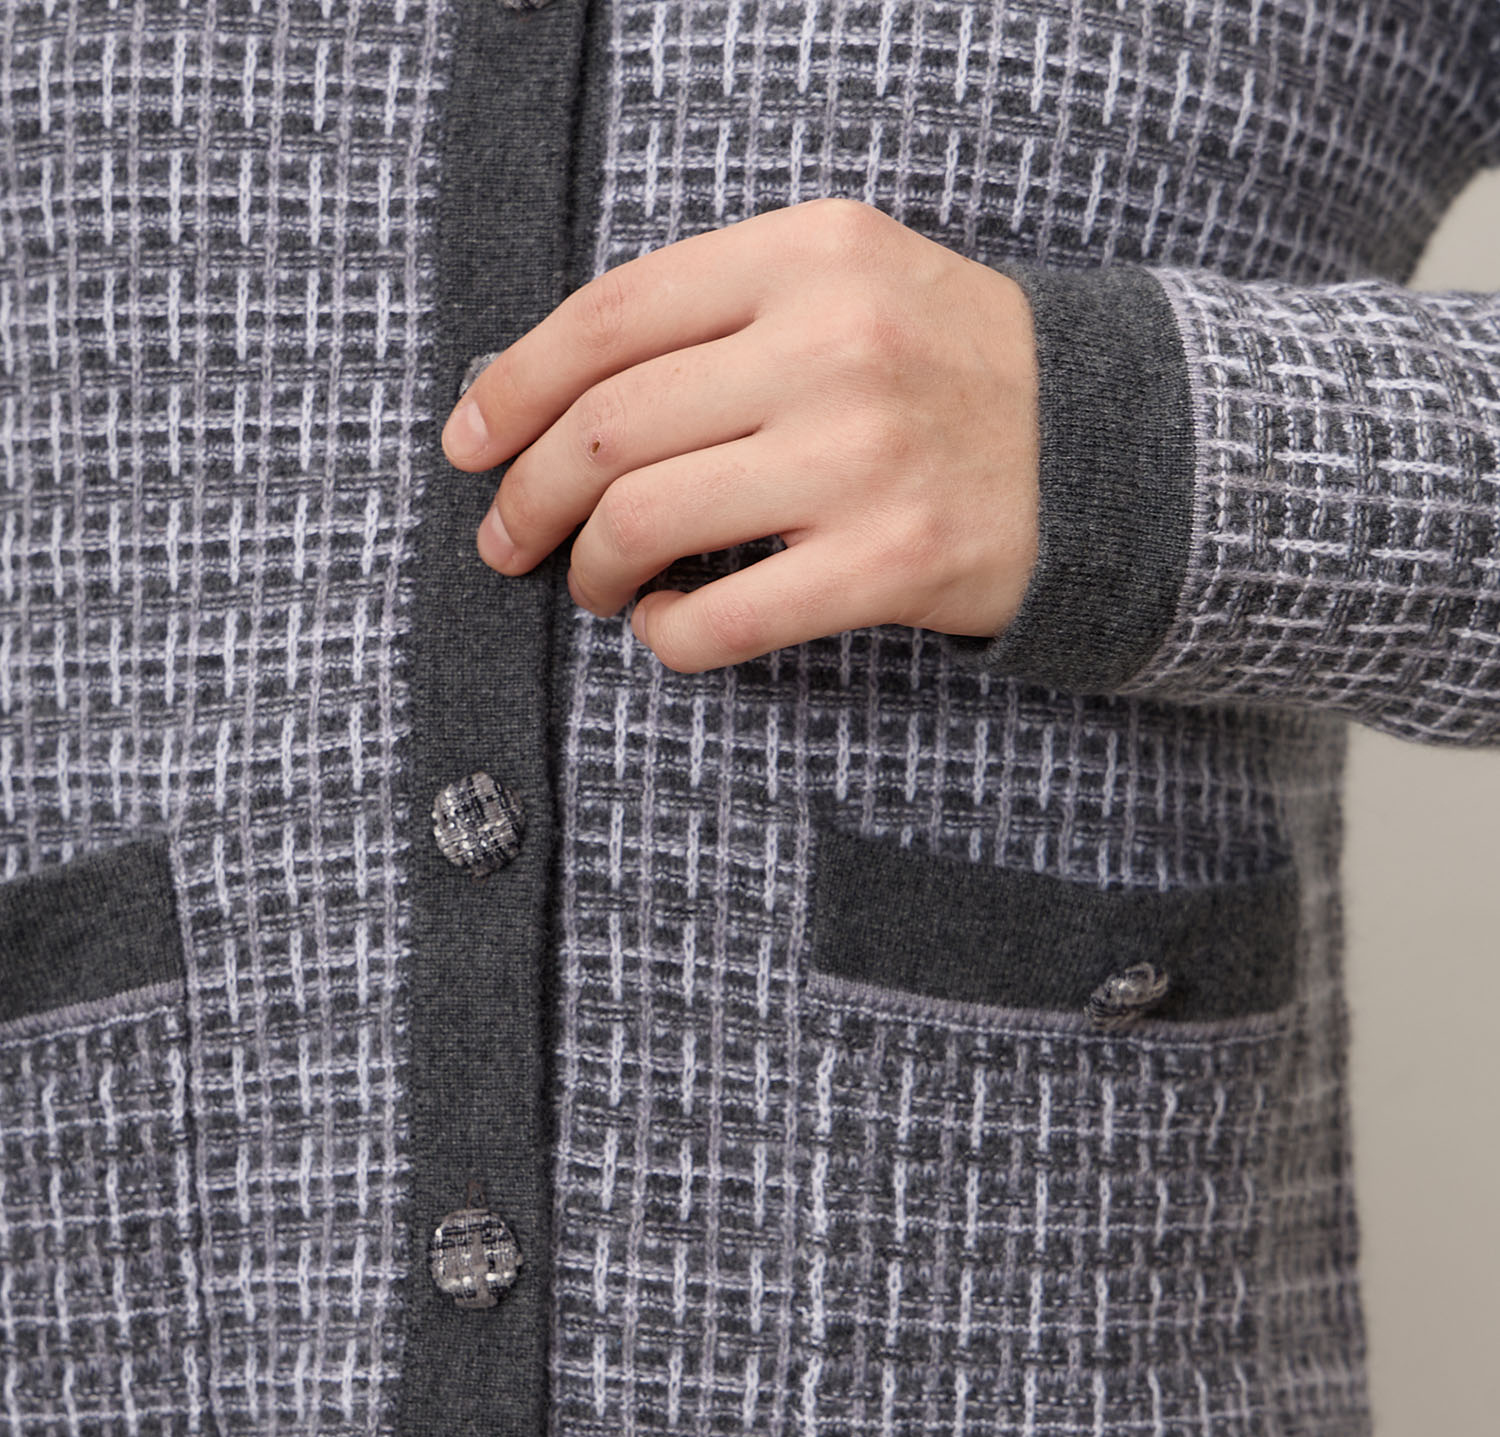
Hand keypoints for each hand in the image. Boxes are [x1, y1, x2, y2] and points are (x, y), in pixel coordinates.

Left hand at [440, 197, 1039, 674]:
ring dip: (586, 568)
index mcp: (809, 253)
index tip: (468, 441)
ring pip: (644, 518)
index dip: (509, 385)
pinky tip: (664, 626)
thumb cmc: (947, 371)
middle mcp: (832, 344)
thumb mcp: (847, 283)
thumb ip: (719, 311)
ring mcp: (862, 456)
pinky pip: (721, 618)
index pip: (609, 315)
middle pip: (607, 427)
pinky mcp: (891, 562)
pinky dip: (663, 636)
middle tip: (509, 538)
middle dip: (527, 496)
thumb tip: (551, 391)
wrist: (1111, 448)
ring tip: (592, 584)